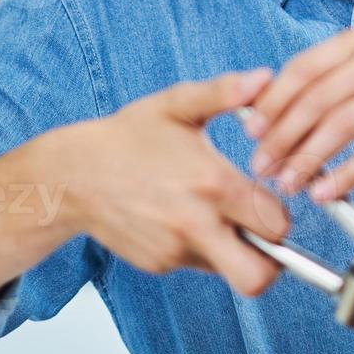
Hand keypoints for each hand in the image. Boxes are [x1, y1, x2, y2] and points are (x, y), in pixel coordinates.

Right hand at [50, 69, 289, 296]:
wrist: (72, 176)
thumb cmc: (128, 136)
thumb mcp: (177, 104)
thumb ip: (224, 91)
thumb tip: (264, 78)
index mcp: (213, 185)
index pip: (277, 224)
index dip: (282, 216)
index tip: (270, 199)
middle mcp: (197, 225)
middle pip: (258, 275)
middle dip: (272, 261)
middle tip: (262, 234)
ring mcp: (176, 250)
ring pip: (229, 272)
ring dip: (235, 253)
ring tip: (220, 219)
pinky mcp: (160, 265)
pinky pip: (198, 265)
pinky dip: (202, 248)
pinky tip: (183, 218)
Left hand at [243, 26, 353, 200]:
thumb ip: (325, 90)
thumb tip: (264, 120)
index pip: (303, 68)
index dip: (272, 102)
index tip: (251, 132)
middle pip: (318, 98)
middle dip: (283, 136)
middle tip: (262, 166)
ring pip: (343, 123)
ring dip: (309, 158)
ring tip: (289, 183)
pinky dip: (347, 174)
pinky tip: (328, 193)